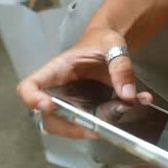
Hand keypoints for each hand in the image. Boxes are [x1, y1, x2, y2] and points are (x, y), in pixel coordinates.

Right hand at [14, 26, 151, 138]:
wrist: (112, 45)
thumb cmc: (103, 40)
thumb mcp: (113, 44)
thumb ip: (120, 66)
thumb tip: (127, 95)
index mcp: (57, 69)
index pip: (29, 86)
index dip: (32, 99)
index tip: (49, 105)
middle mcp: (60, 90)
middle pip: (49, 118)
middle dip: (70, 127)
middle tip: (96, 127)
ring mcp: (73, 103)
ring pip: (72, 126)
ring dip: (97, 127)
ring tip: (122, 109)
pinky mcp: (88, 110)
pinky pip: (96, 123)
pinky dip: (117, 121)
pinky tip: (138, 102)